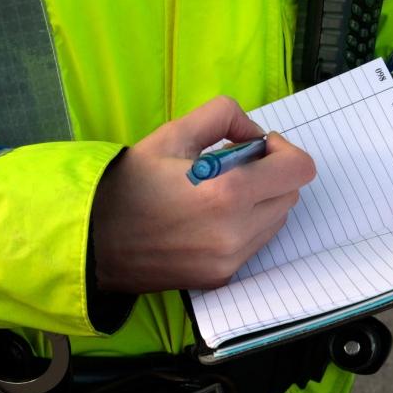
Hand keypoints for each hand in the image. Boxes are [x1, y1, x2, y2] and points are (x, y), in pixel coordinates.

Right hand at [92, 96, 315, 291]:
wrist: (94, 241)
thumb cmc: (129, 184)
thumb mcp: (172, 133)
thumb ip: (223, 115)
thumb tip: (253, 134)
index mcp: (228, 193)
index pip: (298, 170)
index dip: (284, 151)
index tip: (257, 147)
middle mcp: (237, 233)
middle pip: (290, 195)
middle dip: (271, 174)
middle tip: (234, 166)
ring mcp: (230, 260)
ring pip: (275, 221)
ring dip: (260, 201)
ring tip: (218, 194)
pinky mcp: (221, 277)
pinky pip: (254, 244)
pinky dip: (244, 226)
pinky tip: (208, 219)